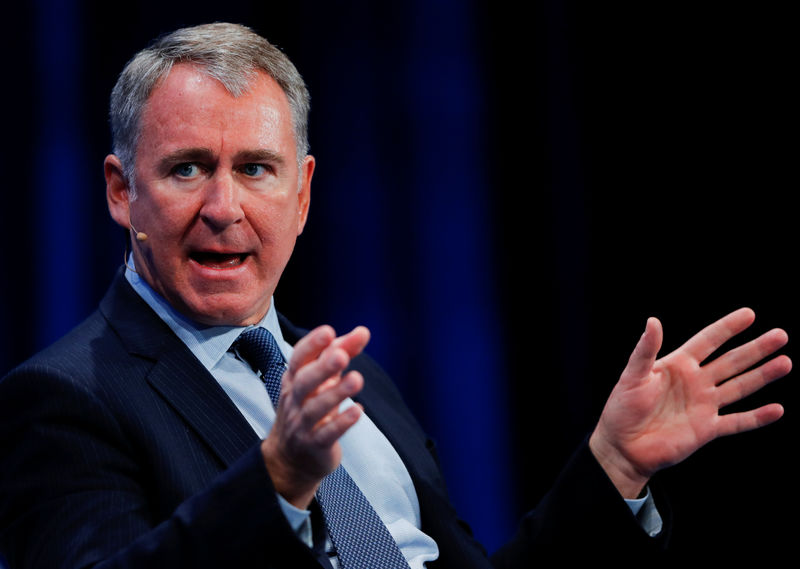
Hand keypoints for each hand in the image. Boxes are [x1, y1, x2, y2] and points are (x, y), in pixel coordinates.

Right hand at [260, 325, 369, 508]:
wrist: (290, 459)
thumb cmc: (309, 409)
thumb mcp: (322, 380)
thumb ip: (341, 353)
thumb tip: (362, 332)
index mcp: (295, 380)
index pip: (298, 358)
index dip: (312, 345)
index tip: (328, 332)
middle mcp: (295, 400)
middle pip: (305, 382)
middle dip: (322, 367)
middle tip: (341, 355)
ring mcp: (303, 424)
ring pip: (316, 408)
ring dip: (336, 393)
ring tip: (357, 379)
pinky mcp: (315, 445)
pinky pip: (327, 433)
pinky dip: (342, 422)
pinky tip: (358, 410)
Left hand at [589, 308, 790, 497]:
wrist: (622, 447)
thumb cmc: (622, 408)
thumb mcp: (632, 376)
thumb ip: (645, 350)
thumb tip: (653, 320)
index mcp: (678, 365)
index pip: (708, 341)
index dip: (727, 328)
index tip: (749, 314)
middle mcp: (695, 382)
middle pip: (731, 361)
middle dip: (755, 349)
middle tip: (780, 335)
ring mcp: (704, 405)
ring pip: (740, 387)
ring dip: (762, 376)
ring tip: (785, 362)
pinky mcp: (707, 429)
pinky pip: (737, 422)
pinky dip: (757, 417)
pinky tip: (777, 409)